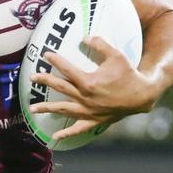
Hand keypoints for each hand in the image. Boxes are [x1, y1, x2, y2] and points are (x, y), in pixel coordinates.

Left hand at [28, 35, 156, 141]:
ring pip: (64, 109)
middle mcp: (86, 98)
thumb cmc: (128, 74)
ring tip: (32, 109)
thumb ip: (100, 44)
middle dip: (45, 81)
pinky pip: (78, 128)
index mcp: (89, 82)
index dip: (56, 61)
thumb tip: (84, 37)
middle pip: (60, 88)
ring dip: (48, 108)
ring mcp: (89, 111)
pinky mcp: (94, 120)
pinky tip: (55, 136)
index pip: (67, 70)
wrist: (142, 96)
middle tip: (31, 77)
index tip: (46, 55)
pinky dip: (67, 133)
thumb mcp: (116, 55)